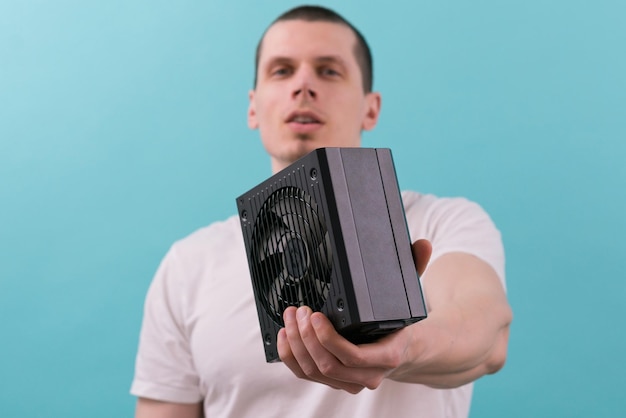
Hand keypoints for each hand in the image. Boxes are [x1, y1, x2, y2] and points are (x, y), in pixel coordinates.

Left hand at [276, 239, 431, 392]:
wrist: (404, 352)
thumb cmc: (401, 324)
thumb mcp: (410, 297)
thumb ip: (415, 269)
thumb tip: (423, 244)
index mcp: (387, 356)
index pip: (352, 356)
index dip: (328, 338)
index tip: (316, 314)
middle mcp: (368, 374)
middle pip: (327, 364)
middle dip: (307, 336)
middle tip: (300, 310)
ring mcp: (349, 380)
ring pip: (313, 372)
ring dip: (296, 344)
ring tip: (291, 317)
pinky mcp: (334, 380)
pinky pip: (306, 374)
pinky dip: (291, 356)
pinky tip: (286, 335)